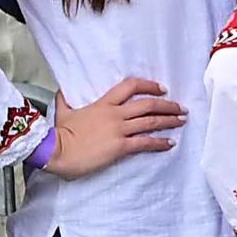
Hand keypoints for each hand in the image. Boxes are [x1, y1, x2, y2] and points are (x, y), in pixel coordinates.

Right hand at [49, 77, 184, 177]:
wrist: (55, 150)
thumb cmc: (59, 134)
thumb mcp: (63, 112)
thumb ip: (65, 100)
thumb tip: (62, 92)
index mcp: (103, 103)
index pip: (131, 86)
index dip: (149, 85)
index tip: (162, 88)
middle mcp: (115, 114)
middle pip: (148, 104)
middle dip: (168, 105)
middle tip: (181, 108)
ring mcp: (119, 130)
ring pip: (151, 122)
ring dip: (169, 121)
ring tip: (181, 121)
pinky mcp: (120, 147)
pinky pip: (145, 143)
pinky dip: (160, 143)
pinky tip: (170, 143)